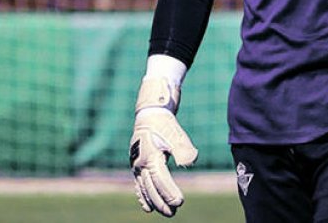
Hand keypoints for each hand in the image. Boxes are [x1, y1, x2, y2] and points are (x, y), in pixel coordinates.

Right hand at [130, 77, 197, 216]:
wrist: (150, 114)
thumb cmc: (165, 125)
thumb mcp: (176, 134)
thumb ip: (183, 148)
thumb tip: (190, 161)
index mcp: (151, 156)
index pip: (161, 179)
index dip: (169, 192)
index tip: (179, 202)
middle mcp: (141, 163)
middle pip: (151, 188)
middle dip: (162, 202)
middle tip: (173, 212)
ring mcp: (136, 165)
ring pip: (144, 189)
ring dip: (154, 202)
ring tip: (166, 213)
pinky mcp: (136, 165)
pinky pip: (138, 185)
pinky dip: (143, 197)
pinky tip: (148, 208)